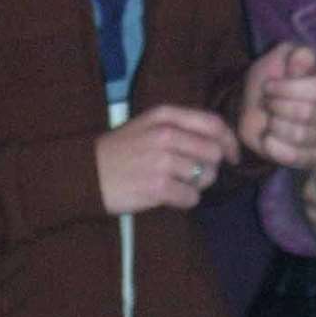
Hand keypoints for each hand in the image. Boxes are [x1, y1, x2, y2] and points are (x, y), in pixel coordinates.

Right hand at [94, 105, 238, 214]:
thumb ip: (181, 127)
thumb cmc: (119, 151)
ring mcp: (161, 160)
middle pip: (214, 153)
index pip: (213, 124)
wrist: (84, 174)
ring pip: (205, 177)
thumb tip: (220, 144)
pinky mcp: (157, 186)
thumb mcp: (147, 126)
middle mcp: (165, 134)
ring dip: (195, 186)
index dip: (229, 142)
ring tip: (174, 184)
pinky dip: (184, 201)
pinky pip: (191, 197)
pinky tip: (166, 197)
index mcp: (164, 115)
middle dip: (209, 168)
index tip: (231, 157)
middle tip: (191, 175)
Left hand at [239, 42, 315, 167]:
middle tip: (268, 103)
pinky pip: (297, 158)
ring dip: (276, 126)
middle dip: (279, 107)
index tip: (268, 87)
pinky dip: (275, 148)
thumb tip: (303, 55)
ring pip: (302, 136)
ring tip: (269, 120)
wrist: (255, 109)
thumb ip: (292, 58)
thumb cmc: (270, 81)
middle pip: (309, 113)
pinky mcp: (312, 157)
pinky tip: (268, 138)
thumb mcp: (276, 62)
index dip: (288, 89)